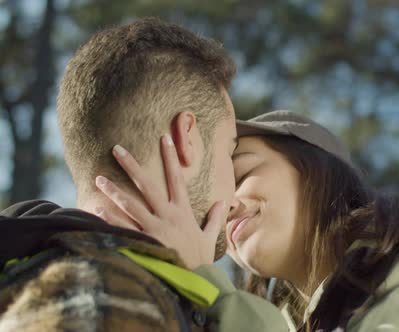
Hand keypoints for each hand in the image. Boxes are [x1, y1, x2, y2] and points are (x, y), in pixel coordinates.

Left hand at [94, 134, 227, 269]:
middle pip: (148, 185)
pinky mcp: (144, 243)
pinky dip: (109, 218)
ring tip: (99, 179)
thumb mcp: (210, 237)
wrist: (194, 281)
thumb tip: (221, 202)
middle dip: (132, 166)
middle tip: (117, 149)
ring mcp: (154, 229)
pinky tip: (95, 209)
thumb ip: (214, 218)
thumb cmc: (200, 260)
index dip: (171, 158)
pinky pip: (123, 228)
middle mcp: (168, 216)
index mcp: (183, 211)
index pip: (176, 178)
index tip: (164, 139)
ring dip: (114, 191)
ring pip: (131, 205)